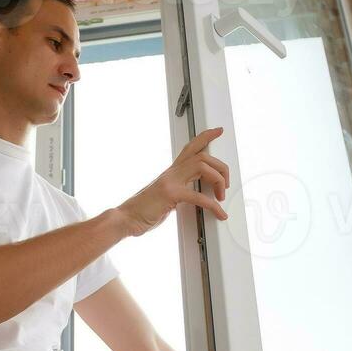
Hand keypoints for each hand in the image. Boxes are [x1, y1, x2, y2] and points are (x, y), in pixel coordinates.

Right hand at [115, 127, 230, 236]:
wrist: (125, 219)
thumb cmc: (142, 211)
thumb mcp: (163, 198)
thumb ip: (178, 192)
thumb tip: (193, 197)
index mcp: (170, 173)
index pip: (190, 148)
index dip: (205, 137)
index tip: (217, 131)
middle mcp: (171, 173)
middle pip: (202, 155)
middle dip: (220, 167)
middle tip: (226, 183)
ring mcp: (170, 181)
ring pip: (202, 166)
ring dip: (218, 180)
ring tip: (221, 196)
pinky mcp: (170, 194)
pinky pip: (199, 197)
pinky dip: (214, 206)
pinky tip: (219, 213)